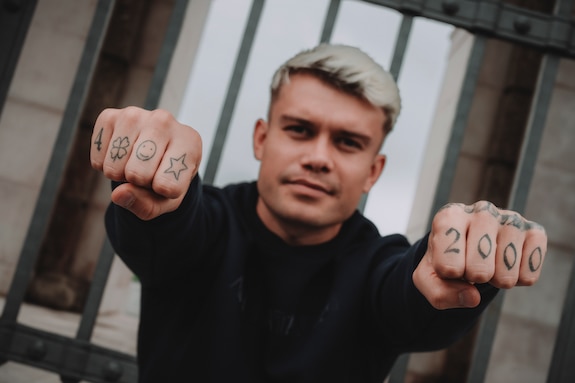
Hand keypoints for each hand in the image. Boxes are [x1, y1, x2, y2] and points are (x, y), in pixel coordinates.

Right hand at [90, 107, 201, 219]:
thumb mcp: (168, 199)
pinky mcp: (109, 116)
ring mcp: (135, 115)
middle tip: (148, 172)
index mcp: (189, 141)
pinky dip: (104, 165)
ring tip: (135, 163)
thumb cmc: (167, 176)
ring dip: (120, 174)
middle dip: (139, 183)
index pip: (168, 184)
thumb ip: (147, 205)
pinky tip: (120, 155)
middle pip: (138, 175)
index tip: (168, 180)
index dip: (162, 193)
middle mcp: (164, 121)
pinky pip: (98, 157)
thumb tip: (118, 194)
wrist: (156, 150)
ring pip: (114, 167)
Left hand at [413, 201, 546, 309]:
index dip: (448, 276)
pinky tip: (508, 265)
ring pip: (506, 274)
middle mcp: (482, 210)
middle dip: (473, 279)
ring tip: (489, 264)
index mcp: (449, 216)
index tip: (447, 264)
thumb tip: (472, 297)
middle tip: (470, 267)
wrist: (469, 248)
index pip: (448, 265)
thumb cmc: (446, 260)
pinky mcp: (535, 232)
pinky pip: (529, 275)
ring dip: (496, 281)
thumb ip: (439, 293)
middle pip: (479, 270)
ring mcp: (511, 219)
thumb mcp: (428, 278)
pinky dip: (518, 281)